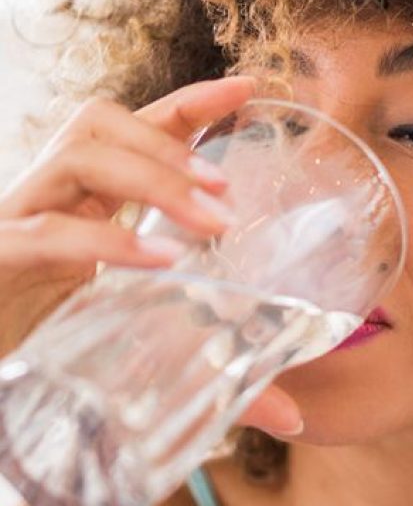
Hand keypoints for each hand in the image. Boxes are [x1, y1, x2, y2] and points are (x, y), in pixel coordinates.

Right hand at [0, 76, 303, 437]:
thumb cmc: (64, 361)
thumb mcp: (142, 350)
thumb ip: (215, 373)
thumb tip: (292, 416)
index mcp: (85, 204)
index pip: (135, 130)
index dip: (188, 103)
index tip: (248, 90)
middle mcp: (51, 201)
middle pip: (98, 123)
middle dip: (169, 141)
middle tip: (228, 188)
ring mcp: (17, 225)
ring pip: (74, 158)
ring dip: (149, 176)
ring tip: (210, 221)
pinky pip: (45, 233)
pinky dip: (105, 240)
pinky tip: (160, 261)